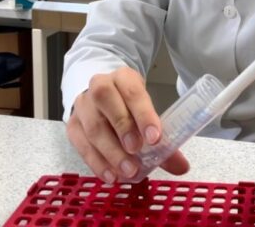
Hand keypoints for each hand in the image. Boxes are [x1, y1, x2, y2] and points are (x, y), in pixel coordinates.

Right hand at [66, 66, 188, 182]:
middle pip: (107, 102)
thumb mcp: (146, 110)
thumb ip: (164, 138)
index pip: (133, 92)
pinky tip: (111, 176)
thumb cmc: (127, 104)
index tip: (155, 138)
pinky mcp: (72, 125)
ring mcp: (83, 105)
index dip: (144, 115)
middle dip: (123, 129)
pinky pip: (82, 145)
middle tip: (137, 152)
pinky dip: (97, 163)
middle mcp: (99, 86)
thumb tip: (182, 166)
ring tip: (128, 172)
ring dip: (111, 152)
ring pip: (93, 127)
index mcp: (123, 77)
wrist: (101, 96)